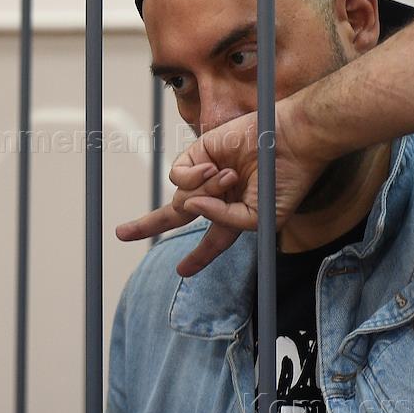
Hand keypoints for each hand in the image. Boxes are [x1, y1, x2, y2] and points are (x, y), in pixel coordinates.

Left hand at [117, 98, 326, 276]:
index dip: (198, 257)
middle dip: (149, 224)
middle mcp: (218, 195)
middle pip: (177, 214)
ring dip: (204, 192)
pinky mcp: (199, 152)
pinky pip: (178, 176)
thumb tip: (189, 207)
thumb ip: (223, 222)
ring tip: (230, 177)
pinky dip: (192, 177)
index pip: (212, 240)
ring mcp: (208, 173)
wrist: (291, 142)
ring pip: (183, 198)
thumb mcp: (258, 219)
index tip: (183, 270)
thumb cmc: (284, 182)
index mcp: (235, 214)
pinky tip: (212, 167)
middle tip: (122, 234)